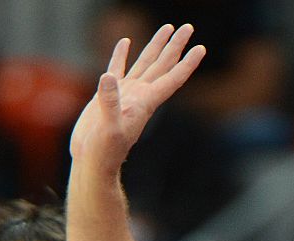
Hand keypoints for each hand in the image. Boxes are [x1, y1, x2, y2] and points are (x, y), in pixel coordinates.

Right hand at [70, 23, 205, 173]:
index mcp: (146, 102)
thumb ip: (109, 102)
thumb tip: (108, 77)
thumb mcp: (108, 127)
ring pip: (146, 63)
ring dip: (157, 46)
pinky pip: (119, 68)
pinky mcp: (109, 95)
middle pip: (163, 66)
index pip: (172, 79)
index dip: (187, 64)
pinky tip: (126, 42)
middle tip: (189, 27)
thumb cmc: (104, 150)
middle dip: (176, 46)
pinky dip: (122, 54)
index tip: (201, 48)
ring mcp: (126, 94)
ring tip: (167, 28)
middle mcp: (140, 95)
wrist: (93, 161)